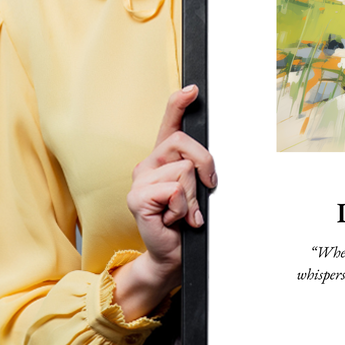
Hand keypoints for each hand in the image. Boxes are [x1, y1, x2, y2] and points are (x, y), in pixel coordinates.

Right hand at [112, 85, 216, 319]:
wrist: (173, 254)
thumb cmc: (186, 221)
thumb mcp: (197, 190)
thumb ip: (198, 170)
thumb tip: (208, 162)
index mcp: (163, 158)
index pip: (169, 123)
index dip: (179, 103)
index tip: (193, 89)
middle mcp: (148, 164)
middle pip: (184, 143)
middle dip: (205, 165)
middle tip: (206, 189)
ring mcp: (140, 180)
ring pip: (184, 170)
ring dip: (193, 196)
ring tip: (184, 212)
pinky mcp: (137, 198)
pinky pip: (174, 190)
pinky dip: (183, 208)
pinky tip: (174, 219)